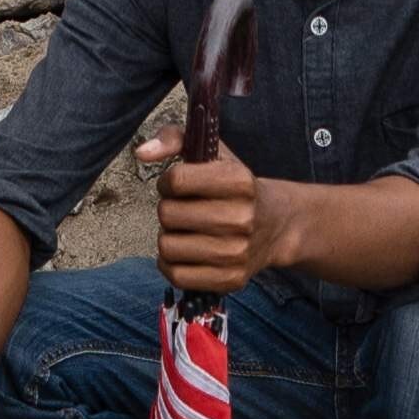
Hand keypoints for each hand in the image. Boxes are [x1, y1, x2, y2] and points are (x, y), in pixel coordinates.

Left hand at [140, 142, 287, 295]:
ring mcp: (237, 253)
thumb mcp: (213, 152)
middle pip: (167, 214)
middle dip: (168, 209)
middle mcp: (241, 218)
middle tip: (183, 209)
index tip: (178, 185)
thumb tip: (142, 152)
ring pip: (167, 247)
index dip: (168, 181)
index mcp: (238, 181)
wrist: (276, 225)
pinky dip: (171, 264)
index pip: (176, 180)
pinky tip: (184, 252)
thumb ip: (174, 139)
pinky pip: (177, 276)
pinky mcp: (230, 280)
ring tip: (185, 231)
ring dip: (168, 237)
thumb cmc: (234, 186)